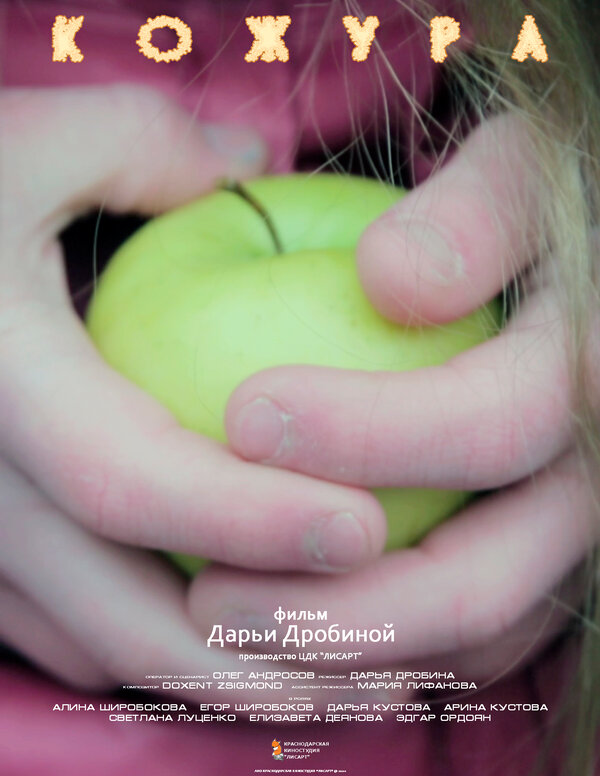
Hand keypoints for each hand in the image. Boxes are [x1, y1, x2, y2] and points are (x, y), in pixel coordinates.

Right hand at [0, 84, 386, 689]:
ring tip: (333, 661)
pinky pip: (67, 630)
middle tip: (381, 649)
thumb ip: (144, 143)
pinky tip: (231, 621)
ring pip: (98, 647)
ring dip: (220, 668)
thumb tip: (254, 166)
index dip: (253, 520)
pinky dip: (156, 642)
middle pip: (122, 621)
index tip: (364, 529)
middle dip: (262, 657)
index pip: (129, 481)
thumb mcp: (24, 138)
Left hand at [189, 116, 598, 685]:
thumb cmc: (540, 209)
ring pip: (474, 629)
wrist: (579, 266)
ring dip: (347, 647)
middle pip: (485, 577)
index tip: (244, 416)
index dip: (376, 434)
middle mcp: (597, 474)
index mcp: (596, 370)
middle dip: (339, 604)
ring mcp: (572, 528)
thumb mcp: (523, 175)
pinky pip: (471, 631)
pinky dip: (383, 644)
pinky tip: (295, 623)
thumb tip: (393, 279)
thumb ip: (478, 215)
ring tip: (228, 623)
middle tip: (208, 596)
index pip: (501, 422)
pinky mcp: (541, 555)